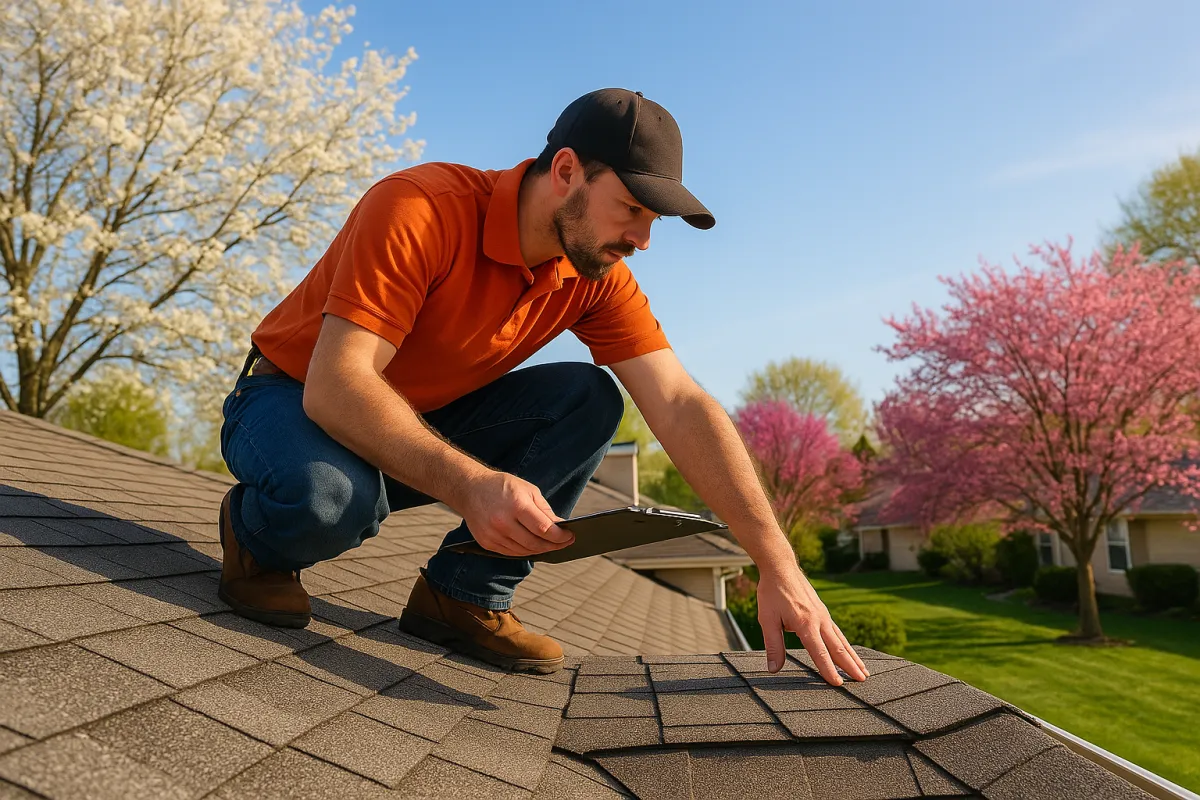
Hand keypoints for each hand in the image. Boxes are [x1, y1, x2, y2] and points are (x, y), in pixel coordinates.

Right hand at [457, 471, 574, 556]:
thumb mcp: (528, 490)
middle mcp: (503, 522)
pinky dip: (525, 551)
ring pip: (524, 551)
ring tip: (551, 545)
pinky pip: (511, 553)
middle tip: (564, 543)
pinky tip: (534, 546)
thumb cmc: (501, 486)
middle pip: (535, 543)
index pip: (543, 528)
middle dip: (553, 545)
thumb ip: (544, 510)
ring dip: (540, 550)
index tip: (570, 536)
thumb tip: (559, 527)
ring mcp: (493, 534)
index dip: (559, 536)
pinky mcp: (486, 543)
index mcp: (516, 505)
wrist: (470, 489)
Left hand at [756, 560, 869, 685]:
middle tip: (862, 681)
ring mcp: (823, 615)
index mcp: (805, 624)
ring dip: (853, 656)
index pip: (819, 652)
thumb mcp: (766, 619)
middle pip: (838, 648)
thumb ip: (773, 646)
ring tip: (864, 671)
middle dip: (850, 666)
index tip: (838, 684)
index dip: (829, 670)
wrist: (781, 567)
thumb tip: (773, 669)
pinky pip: (837, 632)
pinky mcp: (822, 612)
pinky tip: (850, 651)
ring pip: (841, 640)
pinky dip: (846, 644)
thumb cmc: (772, 593)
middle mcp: (819, 620)